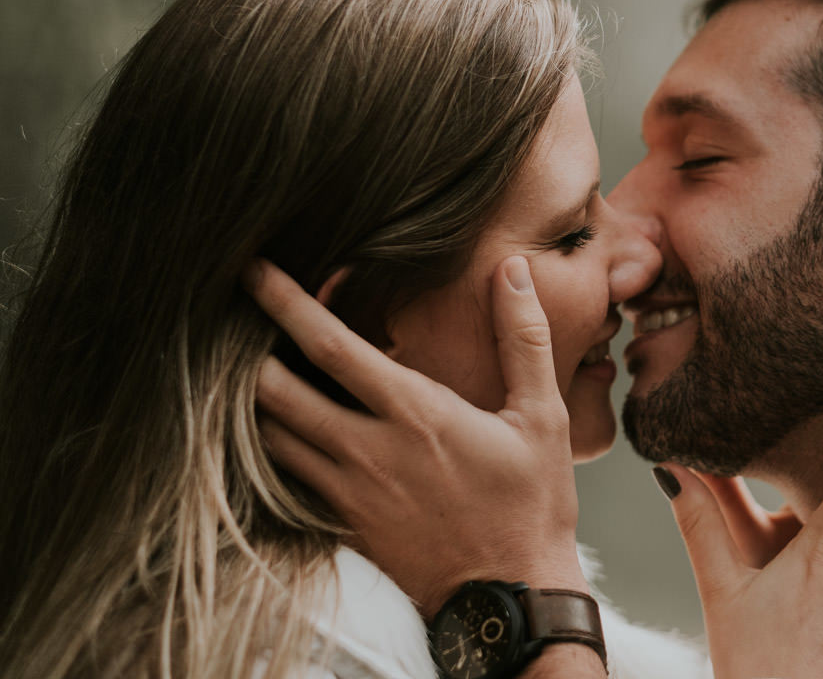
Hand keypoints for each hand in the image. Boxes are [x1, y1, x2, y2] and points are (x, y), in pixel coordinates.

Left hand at [243, 256, 585, 614]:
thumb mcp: (543, 417)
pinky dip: (272, 449)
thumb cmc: (531, 505)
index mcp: (413, 413)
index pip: (330, 346)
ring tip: (249, 369)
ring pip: (270, 437)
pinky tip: (279, 433)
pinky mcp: (343, 527)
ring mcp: (349, 493)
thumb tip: (514, 272)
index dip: (285, 302)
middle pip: (275, 391)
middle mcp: (368, 450)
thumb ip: (522, 338)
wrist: (512, 597)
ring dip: (255, 401)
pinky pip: (287, 481)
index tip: (254, 271)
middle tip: (235, 320)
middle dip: (244, 351)